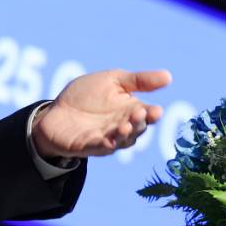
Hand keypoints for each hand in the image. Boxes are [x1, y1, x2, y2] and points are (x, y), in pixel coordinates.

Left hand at [33, 69, 171, 157]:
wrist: (56, 110)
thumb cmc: (86, 95)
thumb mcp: (113, 80)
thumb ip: (139, 80)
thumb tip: (169, 77)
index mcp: (129, 111)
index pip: (147, 115)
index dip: (152, 115)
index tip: (156, 111)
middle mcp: (121, 127)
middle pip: (136, 130)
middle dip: (139, 123)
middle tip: (140, 114)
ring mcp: (105, 139)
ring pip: (120, 141)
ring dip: (124, 135)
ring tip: (125, 126)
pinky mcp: (87, 146)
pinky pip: (98, 148)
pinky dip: (104, 145)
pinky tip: (108, 141)